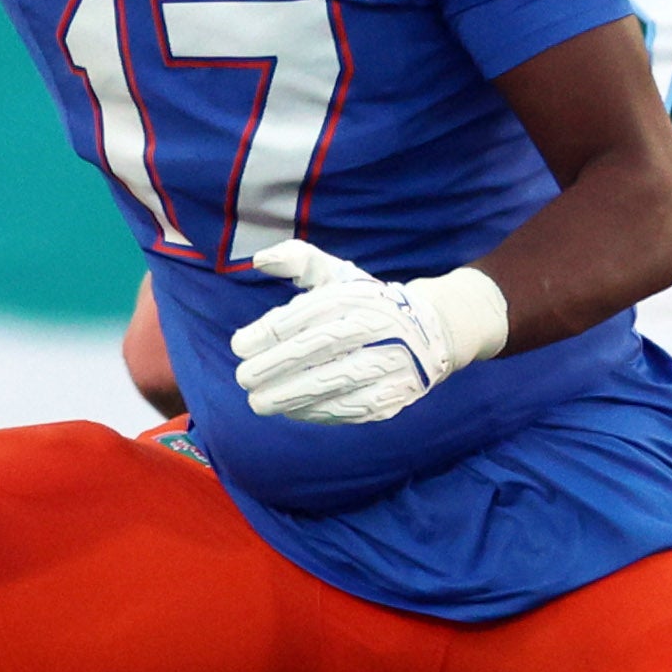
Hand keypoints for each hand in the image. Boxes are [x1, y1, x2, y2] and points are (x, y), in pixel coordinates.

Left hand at [228, 239, 508, 425]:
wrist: (433, 330)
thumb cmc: (366, 303)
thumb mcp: (336, 274)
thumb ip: (299, 260)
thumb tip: (260, 259)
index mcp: (357, 297)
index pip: (307, 314)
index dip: (268, 332)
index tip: (239, 346)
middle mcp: (377, 327)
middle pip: (320, 348)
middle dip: (275, 366)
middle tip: (243, 379)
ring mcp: (391, 363)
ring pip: (337, 381)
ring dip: (293, 396)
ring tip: (259, 403)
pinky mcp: (397, 393)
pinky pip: (355, 407)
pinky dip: (320, 412)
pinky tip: (293, 411)